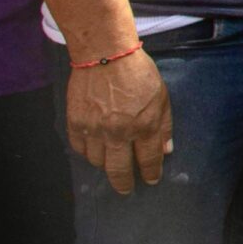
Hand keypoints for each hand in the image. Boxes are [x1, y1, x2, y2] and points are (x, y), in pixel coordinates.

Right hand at [66, 46, 171, 194]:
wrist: (105, 55)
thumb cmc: (138, 73)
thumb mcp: (162, 97)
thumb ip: (164, 126)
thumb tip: (166, 150)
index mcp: (144, 125)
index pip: (148, 160)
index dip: (150, 173)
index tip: (151, 180)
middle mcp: (119, 132)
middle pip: (119, 170)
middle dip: (124, 183)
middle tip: (126, 189)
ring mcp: (95, 129)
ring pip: (98, 162)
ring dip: (106, 165)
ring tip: (111, 162)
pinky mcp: (76, 123)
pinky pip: (80, 148)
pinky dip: (87, 152)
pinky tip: (94, 148)